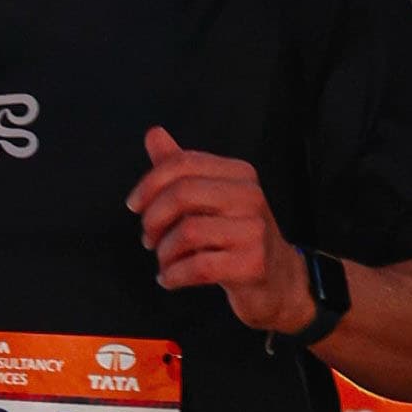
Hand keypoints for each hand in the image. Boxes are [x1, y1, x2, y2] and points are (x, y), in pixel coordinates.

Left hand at [128, 127, 313, 333]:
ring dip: (163, 252)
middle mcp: (250, 196)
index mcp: (239, 173)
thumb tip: (153, 133)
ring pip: (187, 232)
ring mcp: (254, 230)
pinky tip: (169, 278)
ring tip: (164, 261)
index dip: (149, 184)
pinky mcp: (251, 263)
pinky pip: (198, 266)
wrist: (277, 278)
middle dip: (153, 219)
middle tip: (148, 238)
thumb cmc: (234, 235)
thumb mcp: (211, 197)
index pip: (184, 162)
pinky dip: (173, 275)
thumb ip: (182, 167)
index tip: (134, 206)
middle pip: (182, 194)